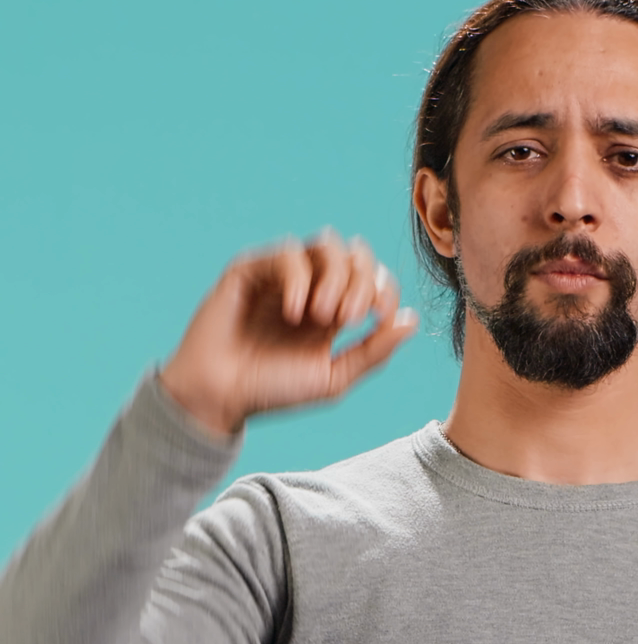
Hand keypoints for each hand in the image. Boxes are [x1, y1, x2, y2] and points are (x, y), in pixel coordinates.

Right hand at [160, 229, 418, 436]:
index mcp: (333, 313)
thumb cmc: (273, 391)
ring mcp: (281, 276)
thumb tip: (411, 320)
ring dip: (336, 278)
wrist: (219, 396)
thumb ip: (373, 351)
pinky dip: (300, 279)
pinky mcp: (251, 269)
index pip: (373, 279)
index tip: (375, 319)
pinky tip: (296, 313)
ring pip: (325, 246)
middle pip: (354, 255)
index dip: (383, 290)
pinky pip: (288, 254)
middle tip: (349, 320)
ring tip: (323, 316)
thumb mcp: (333, 377)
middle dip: (361, 283)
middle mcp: (310, 289)